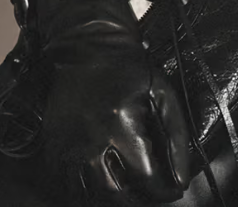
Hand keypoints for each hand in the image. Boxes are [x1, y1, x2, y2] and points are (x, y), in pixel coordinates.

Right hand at [26, 0, 190, 203]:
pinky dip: (90, 193)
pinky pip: (70, 188)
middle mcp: (92, 140)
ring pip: (93, 196)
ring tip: (132, 190)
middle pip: (118, 196)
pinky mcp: (54, 150)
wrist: (86, 45)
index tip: (173, 187)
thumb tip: (183, 175)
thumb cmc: (128, 67)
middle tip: (152, 192)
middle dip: (140, 200)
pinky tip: (106, 182)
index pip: (147, 178)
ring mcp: (69, 148)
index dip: (165, 190)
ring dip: (116, 199)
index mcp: (122, 123)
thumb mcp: (162, 92)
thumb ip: (176, 135)